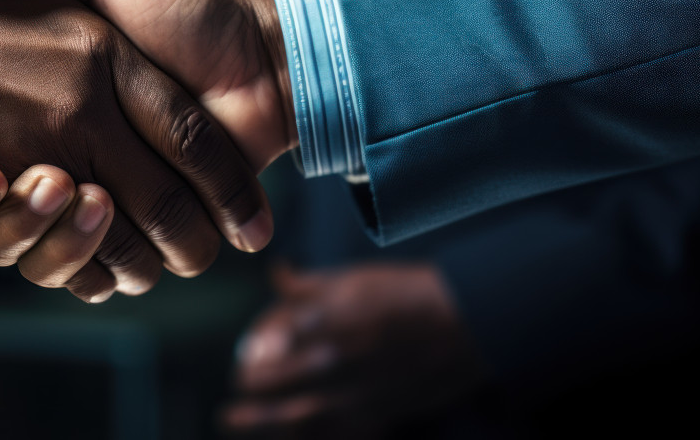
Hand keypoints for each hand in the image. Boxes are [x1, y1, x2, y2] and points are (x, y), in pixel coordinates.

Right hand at [0, 0, 271, 298]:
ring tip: (65, 189)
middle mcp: (48, 160)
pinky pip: (85, 277)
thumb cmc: (176, 4)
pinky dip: (81, 267)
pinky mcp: (129, 238)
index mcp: (27, 106)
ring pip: (28, 252)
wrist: (256, 61)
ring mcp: (87, 205)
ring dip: (33, 234)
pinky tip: (94, 219)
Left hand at [222, 265, 483, 437]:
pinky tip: (291, 434)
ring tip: (231, 419)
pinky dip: (308, 434)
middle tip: (235, 390)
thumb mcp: (353, 278)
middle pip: (276, 385)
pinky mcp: (379, 412)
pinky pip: (334, 432)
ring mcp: (357, 393)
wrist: (469, 323)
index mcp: (324, 324)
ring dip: (260, 421)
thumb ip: (309, 286)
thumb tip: (277, 275)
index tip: (246, 355)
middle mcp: (334, 363)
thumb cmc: (409, 292)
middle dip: (251, 389)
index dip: (255, 352)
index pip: (271, 346)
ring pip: (296, 417)